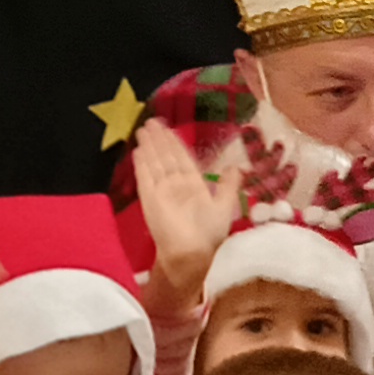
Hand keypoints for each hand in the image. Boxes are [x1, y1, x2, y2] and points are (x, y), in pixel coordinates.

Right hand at [129, 124, 236, 310]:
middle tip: (151, 121)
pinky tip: (139, 150)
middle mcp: (176, 186)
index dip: (175, 143)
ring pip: (155, 163)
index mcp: (193, 186)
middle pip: (166, 158)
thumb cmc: (210, 233)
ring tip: (143, 129)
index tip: (168, 128)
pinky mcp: (150, 199)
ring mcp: (161, 191)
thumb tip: (234, 166)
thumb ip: (228, 185)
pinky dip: (142, 164)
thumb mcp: (225, 205)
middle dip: (159, 140)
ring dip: (149, 146)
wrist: (192, 253)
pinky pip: (145, 177)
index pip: (182, 159)